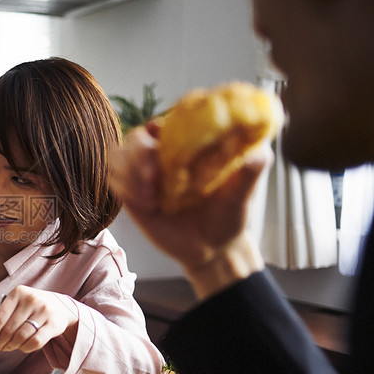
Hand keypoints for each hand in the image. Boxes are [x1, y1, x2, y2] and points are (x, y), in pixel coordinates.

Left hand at [0, 285, 78, 353]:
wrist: (62, 306)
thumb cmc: (32, 307)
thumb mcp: (15, 305)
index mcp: (18, 293)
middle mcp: (31, 300)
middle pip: (9, 329)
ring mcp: (44, 311)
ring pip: (21, 336)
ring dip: (11, 346)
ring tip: (9, 347)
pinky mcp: (54, 323)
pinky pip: (35, 342)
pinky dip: (26, 348)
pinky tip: (23, 347)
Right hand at [109, 123, 269, 297]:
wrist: (213, 251)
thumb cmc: (230, 216)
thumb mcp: (244, 194)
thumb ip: (252, 170)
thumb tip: (259, 153)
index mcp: (186, 147)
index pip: (164, 122)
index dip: (157, 125)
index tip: (161, 135)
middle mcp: (162, 157)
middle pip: (134, 136)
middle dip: (137, 152)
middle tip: (154, 175)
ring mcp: (144, 177)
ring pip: (117, 156)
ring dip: (128, 171)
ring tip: (150, 194)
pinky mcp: (133, 197)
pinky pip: (114, 181)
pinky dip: (125, 189)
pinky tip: (147, 205)